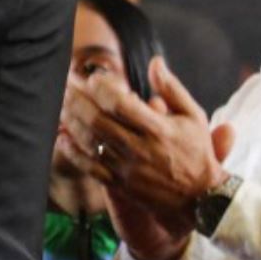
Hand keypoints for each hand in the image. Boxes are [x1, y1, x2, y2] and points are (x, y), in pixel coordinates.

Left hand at [60, 56, 227, 223]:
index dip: (101, 88)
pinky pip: (90, 168)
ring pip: (90, 142)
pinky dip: (73, 152)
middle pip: (98, 120)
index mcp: (159, 129)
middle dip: (77, 99)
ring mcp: (128, 168)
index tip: (93, 78)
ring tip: (59, 104)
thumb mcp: (194, 117)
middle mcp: (140, 149)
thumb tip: (155, 61)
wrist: (201, 198)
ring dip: (71, 121)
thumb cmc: (197, 152)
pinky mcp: (120, 185)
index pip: (120, 104)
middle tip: (64, 84)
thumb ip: (172, 88)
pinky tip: (61, 138)